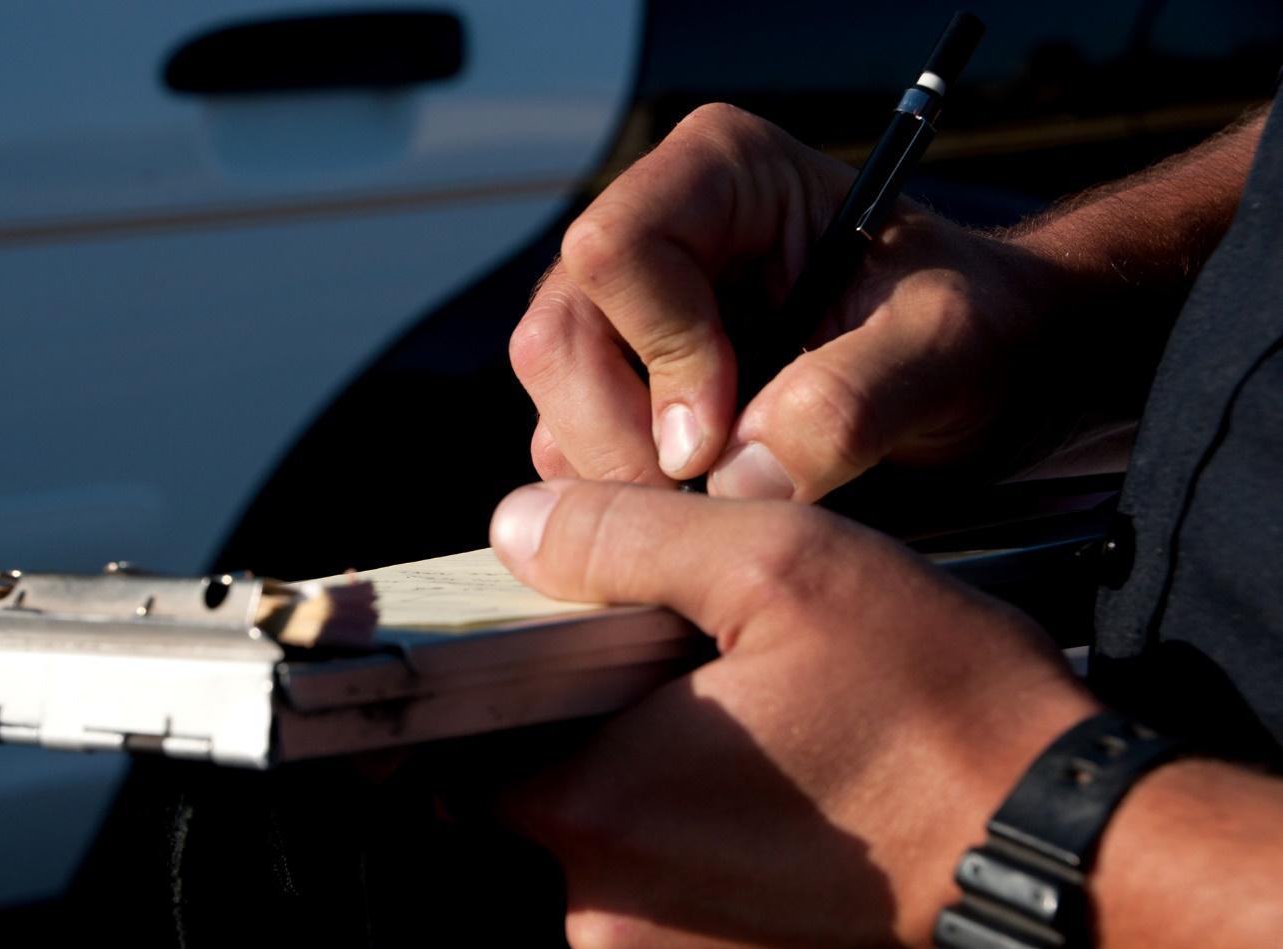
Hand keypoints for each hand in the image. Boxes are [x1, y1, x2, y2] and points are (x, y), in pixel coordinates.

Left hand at [488, 479, 1098, 946]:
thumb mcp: (778, 567)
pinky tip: (776, 774)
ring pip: (608, 834)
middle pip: (537, 788)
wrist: (1059, 838)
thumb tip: (516, 527)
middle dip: (590, 719)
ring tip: (749, 720)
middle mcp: (610, 914)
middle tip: (687, 666)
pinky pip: (665, 878)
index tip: (557, 640)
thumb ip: (624, 538)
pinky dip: (695, 820)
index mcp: (600, 811)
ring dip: (651, 771)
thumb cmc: (935, 706)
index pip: (462, 742)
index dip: (498, 678)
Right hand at [510, 103, 1063, 498]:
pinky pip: (574, 451)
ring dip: (626, 480)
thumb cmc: (974, 331)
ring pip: (555, 404)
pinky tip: (708, 504)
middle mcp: (655, 231)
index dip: (660, 355)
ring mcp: (627, 316)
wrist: (987, 375)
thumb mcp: (944, 351)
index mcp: (720, 173)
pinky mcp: (624, 388)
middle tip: (710, 496)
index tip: (721, 439)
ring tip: (729, 497)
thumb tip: (735, 475)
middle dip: (621, 439)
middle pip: (557, 337)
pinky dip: (629, 501)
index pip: (616, 252)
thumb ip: (849, 400)